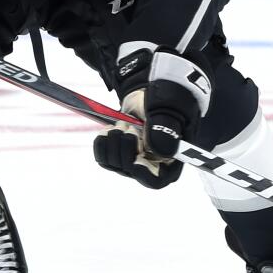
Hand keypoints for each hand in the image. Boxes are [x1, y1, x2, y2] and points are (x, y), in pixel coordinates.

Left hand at [93, 48, 211, 188]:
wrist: (151, 92)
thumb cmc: (168, 98)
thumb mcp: (168, 108)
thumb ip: (165, 128)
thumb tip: (160, 150)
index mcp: (171, 159)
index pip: (154, 181)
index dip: (142, 173)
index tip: (135, 158)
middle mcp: (152, 164)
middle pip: (129, 170)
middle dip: (124, 145)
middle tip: (128, 125)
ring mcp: (134, 160)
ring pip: (113, 163)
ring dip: (113, 140)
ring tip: (122, 123)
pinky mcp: (119, 153)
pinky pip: (102, 157)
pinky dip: (102, 141)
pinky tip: (110, 128)